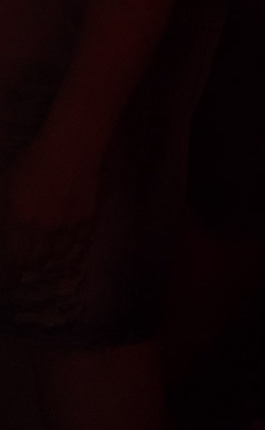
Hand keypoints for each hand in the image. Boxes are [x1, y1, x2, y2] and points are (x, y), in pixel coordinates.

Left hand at [5, 129, 101, 275]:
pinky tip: (68, 233)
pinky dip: (74, 240)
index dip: (11, 277)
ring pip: (62, 253)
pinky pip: (82, 239)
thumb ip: (3, 215)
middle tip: (26, 257)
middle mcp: (47, 230)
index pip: (16, 262)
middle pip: (39, 261)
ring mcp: (71, 224)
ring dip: (52, 253)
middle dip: (31, 262)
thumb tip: (4, 229)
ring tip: (47, 245)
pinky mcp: (91, 215)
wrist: (72, 146)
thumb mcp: (4, 186)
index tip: (8, 282)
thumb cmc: (32, 162)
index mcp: (22, 223)